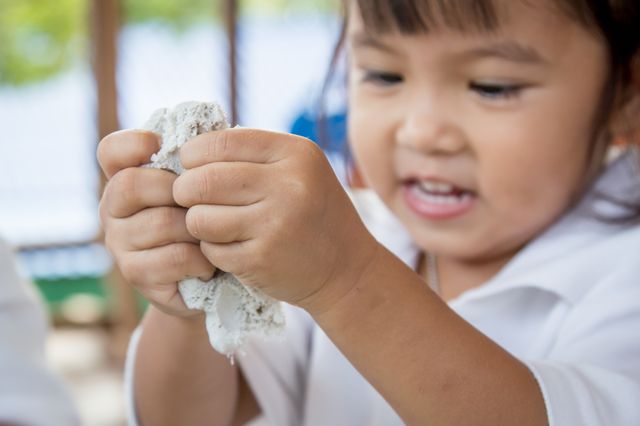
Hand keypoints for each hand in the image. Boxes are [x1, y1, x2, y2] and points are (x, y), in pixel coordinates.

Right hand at [98, 130, 214, 317]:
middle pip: (131, 184)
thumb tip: (217, 133)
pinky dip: (201, 259)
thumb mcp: (204, 188)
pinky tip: (210, 262)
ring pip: (161, 222)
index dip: (132, 143)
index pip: (111, 151)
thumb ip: (199, 163)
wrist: (211, 280)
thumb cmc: (209, 222)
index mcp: (126, 178)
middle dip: (176, 190)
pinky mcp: (136, 275)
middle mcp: (112, 209)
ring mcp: (119, 243)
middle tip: (205, 202)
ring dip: (198, 228)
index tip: (159, 145)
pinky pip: (174, 257)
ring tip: (215, 235)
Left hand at [173, 128, 379, 313]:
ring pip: (200, 217)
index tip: (190, 165)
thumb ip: (254, 155)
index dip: (194, 153)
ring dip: (197, 221)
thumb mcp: (300, 170)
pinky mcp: (262, 259)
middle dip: (184, 189)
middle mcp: (289, 186)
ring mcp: (275, 225)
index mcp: (297, 154)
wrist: (346, 268)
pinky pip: (210, 248)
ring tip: (213, 222)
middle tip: (188, 197)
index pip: (222, 142)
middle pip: (203, 180)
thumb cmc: (313, 213)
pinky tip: (232, 245)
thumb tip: (190, 149)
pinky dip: (212, 247)